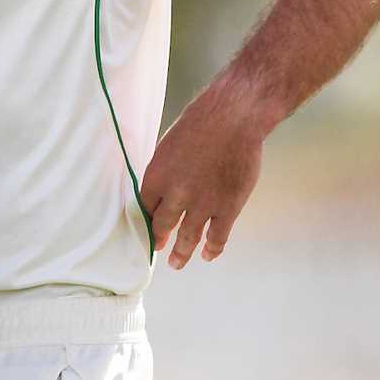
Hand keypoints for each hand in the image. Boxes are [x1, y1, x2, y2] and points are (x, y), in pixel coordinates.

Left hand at [138, 91, 266, 268]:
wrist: (235, 117)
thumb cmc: (202, 122)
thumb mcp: (170, 144)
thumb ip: (165, 171)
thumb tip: (163, 190)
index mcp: (157, 176)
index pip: (144, 208)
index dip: (146, 221)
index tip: (147, 230)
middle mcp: (176, 194)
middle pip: (163, 226)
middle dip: (160, 240)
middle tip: (159, 249)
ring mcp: (203, 204)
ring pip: (188, 238)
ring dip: (182, 253)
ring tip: (177, 263)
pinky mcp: (228, 207)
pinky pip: (217, 237)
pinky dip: (213, 249)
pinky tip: (208, 255)